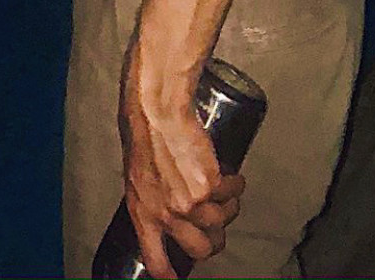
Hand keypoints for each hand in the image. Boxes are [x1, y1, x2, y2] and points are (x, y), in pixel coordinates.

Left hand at [119, 51, 245, 277]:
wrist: (157, 111)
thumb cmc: (144, 135)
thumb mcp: (138, 176)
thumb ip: (153, 199)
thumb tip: (168, 209)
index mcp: (144, 215)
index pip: (156, 260)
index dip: (168, 275)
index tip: (176, 279)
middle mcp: (168, 216)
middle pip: (201, 249)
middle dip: (214, 240)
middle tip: (215, 224)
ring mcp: (191, 204)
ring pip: (223, 222)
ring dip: (229, 206)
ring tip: (223, 187)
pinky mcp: (210, 186)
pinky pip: (234, 192)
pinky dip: (236, 183)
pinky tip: (230, 173)